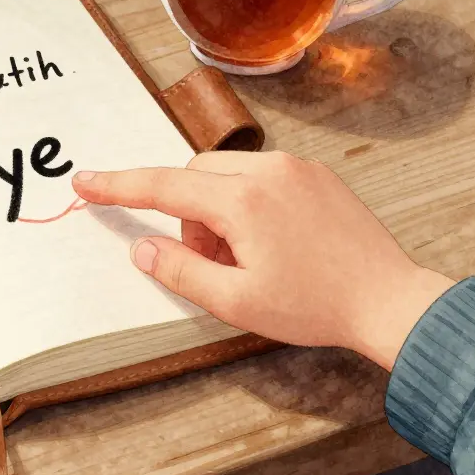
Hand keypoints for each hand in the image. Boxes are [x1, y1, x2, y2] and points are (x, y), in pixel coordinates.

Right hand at [72, 151, 456, 370]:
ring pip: (223, 173)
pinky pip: (258, 174)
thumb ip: (179, 270)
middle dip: (185, 212)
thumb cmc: (315, 306)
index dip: (117, 185)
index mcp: (241, 202)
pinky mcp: (314, 174)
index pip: (161, 186)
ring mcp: (294, 168)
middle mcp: (266, 172)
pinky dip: (244, 200)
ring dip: (214, 206)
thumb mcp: (235, 301)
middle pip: (192, 175)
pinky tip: (269, 241)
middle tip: (209, 259)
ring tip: (245, 255)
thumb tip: (142, 247)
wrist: (390, 300)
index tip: (84, 180)